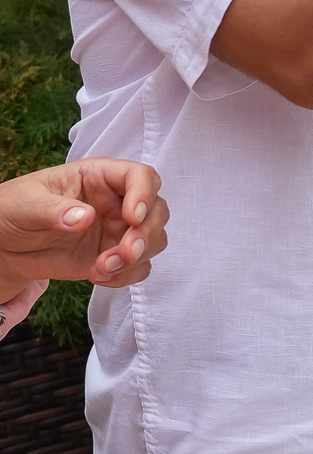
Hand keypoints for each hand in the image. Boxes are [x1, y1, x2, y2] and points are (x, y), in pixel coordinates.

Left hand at [0, 160, 168, 299]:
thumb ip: (53, 209)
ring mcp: (117, 229)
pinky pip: (138, 266)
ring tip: (101, 269)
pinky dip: (126, 275)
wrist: (3, 247)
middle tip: (126, 253)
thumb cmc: (13, 212)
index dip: (144, 194)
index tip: (133, 217)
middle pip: (156, 210)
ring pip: (153, 239)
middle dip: (146, 234)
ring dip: (136, 258)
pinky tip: (98, 277)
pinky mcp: (114, 255)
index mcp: (98, 177)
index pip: (139, 176)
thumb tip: (84, 217)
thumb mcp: (25, 204)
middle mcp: (116, 201)